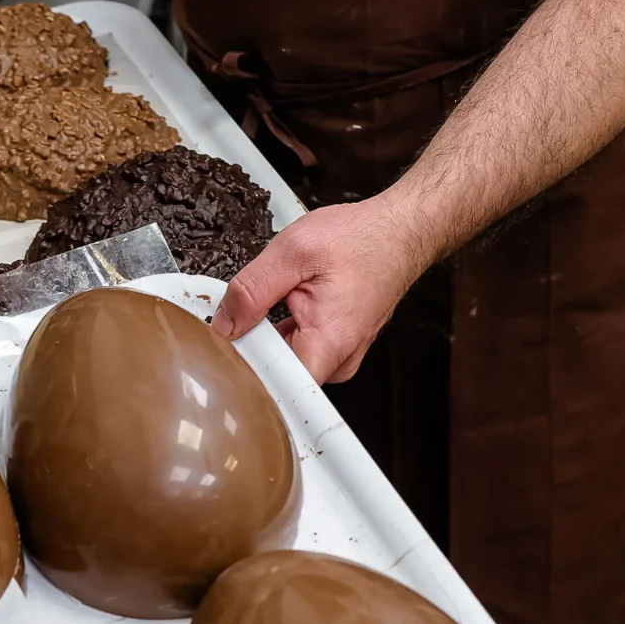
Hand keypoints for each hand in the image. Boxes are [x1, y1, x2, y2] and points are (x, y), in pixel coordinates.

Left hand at [213, 198, 437, 382]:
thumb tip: (224, 322)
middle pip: (276, 376)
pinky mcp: (336, 347)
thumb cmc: (362, 239)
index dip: (245, 373)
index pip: (277, 391)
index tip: (229, 350)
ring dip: (268, 335)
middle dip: (252, 345)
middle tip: (250, 311)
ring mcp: (338, 356)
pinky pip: (298, 350)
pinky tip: (290, 303)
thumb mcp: (294, 251)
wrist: (400, 231)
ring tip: (281, 300)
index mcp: (328, 343)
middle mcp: (338, 359)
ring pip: (284, 362)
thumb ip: (251, 289)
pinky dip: (284, 329)